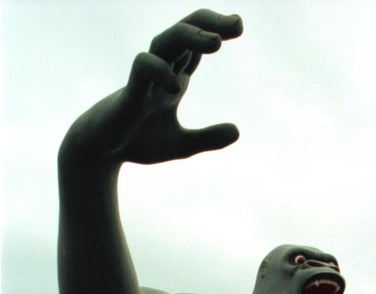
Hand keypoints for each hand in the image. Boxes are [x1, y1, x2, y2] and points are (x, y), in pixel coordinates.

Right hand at [63, 10, 242, 165]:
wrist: (102, 152)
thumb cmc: (138, 142)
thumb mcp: (181, 145)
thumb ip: (207, 138)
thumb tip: (238, 132)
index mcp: (174, 78)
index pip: (196, 45)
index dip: (216, 30)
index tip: (238, 26)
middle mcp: (161, 70)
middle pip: (184, 33)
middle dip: (209, 23)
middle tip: (238, 24)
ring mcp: (145, 78)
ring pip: (166, 41)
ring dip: (191, 37)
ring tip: (217, 42)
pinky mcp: (130, 91)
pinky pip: (143, 67)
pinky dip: (161, 72)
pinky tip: (176, 88)